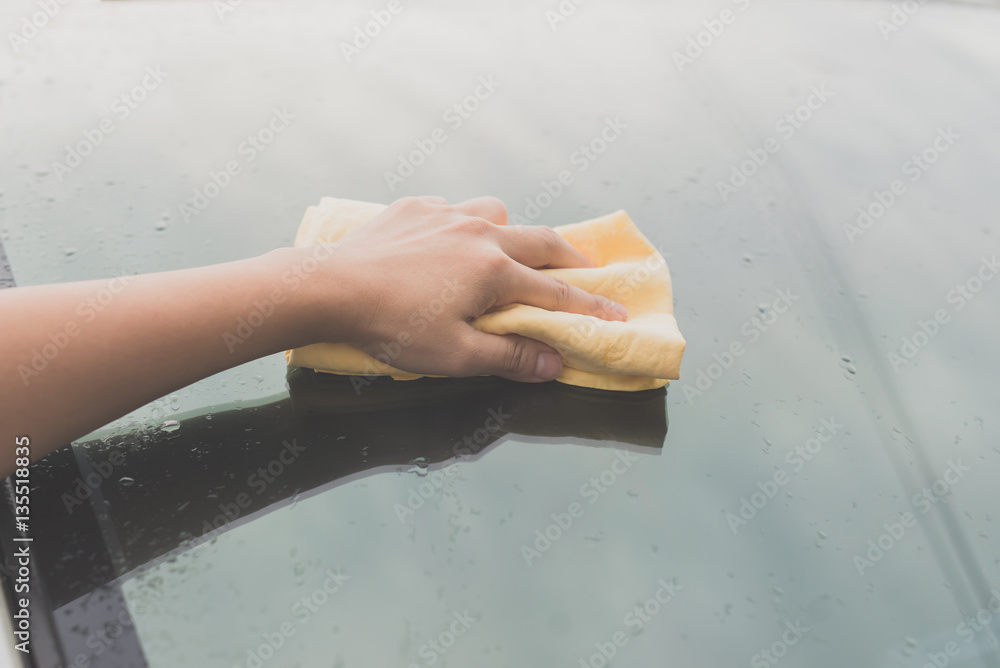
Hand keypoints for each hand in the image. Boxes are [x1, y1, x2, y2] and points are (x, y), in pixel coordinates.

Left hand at [299, 196, 627, 381]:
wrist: (328, 287)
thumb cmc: (392, 327)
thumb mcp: (455, 356)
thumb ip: (509, 358)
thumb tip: (553, 363)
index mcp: (493, 270)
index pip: (557, 293)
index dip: (591, 308)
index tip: (618, 316)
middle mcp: (478, 232)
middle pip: (541, 239)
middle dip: (569, 258)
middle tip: (585, 270)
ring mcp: (445, 212)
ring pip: (498, 211)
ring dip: (513, 231)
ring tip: (509, 250)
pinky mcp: (414, 207)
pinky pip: (454, 208)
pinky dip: (465, 224)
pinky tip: (449, 243)